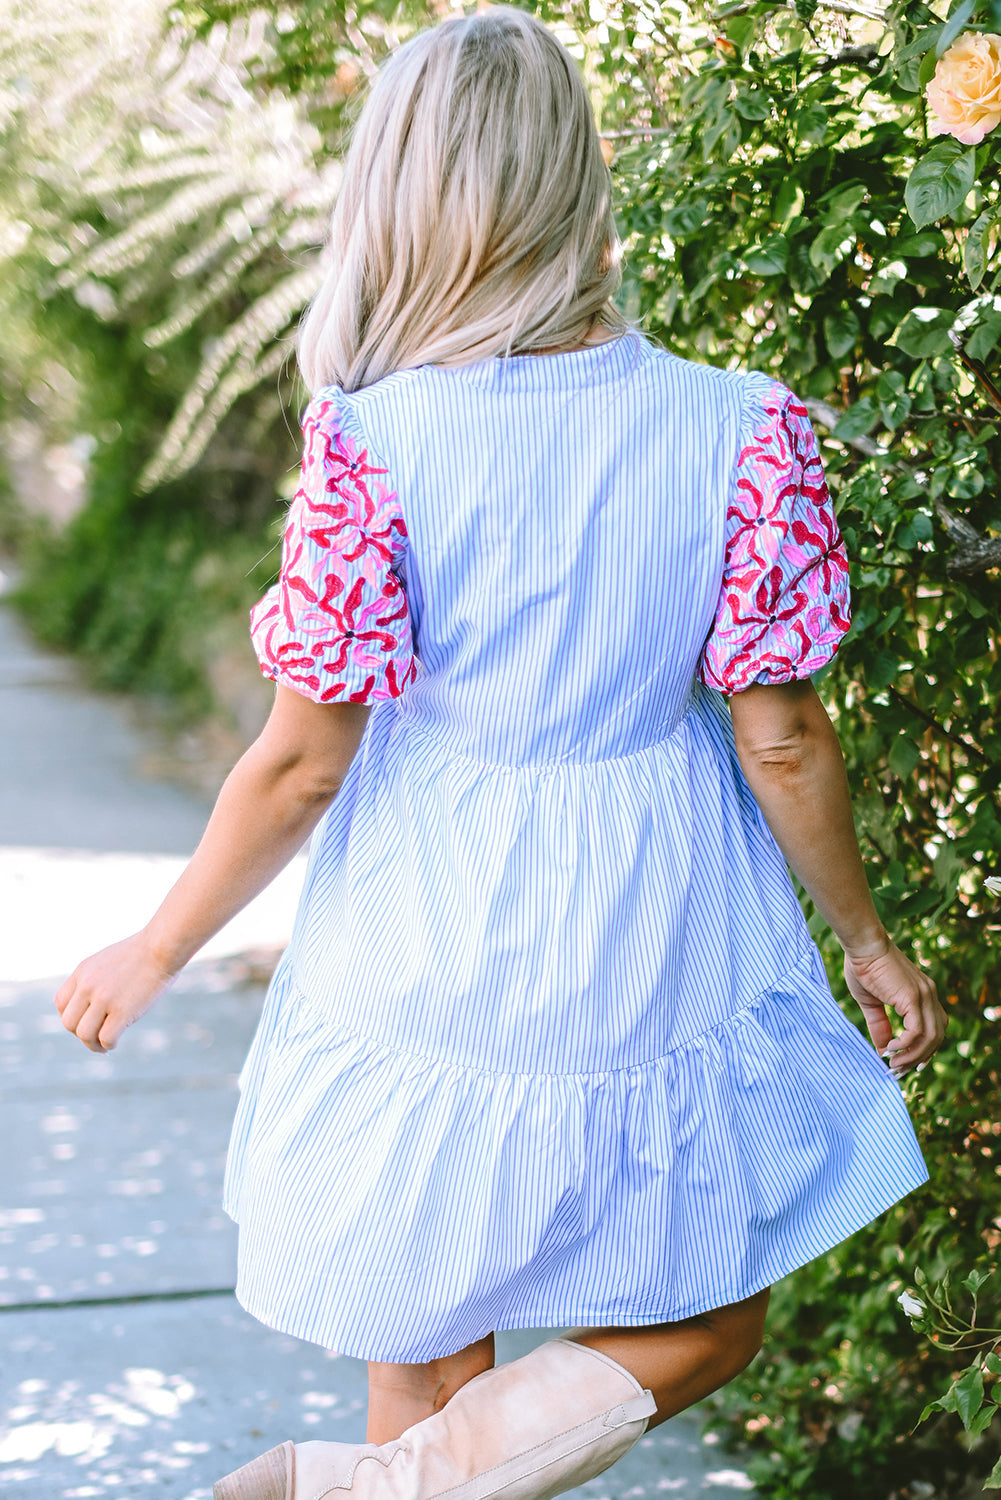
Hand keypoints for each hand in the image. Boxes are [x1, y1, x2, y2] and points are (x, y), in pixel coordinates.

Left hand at [54, 931, 174, 1053]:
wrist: (163, 946)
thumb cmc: (143, 952)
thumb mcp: (109, 960)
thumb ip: (96, 979)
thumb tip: (94, 1005)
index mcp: (83, 971)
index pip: (61, 1003)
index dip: (71, 1017)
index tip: (85, 1022)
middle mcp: (88, 985)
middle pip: (68, 1022)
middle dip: (80, 1034)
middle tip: (95, 1037)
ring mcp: (104, 998)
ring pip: (84, 1034)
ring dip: (92, 1045)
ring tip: (103, 1047)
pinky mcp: (122, 1010)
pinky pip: (106, 1038)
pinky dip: (108, 1045)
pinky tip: (115, 1043)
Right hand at [843, 940, 946, 1075]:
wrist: (862, 945)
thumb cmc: (863, 967)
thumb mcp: (871, 1002)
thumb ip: (879, 1025)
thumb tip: (883, 1050)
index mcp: (923, 993)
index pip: (936, 1028)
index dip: (925, 1049)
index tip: (908, 1064)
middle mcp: (929, 994)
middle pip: (937, 1036)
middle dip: (920, 1058)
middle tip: (900, 1071)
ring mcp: (924, 995)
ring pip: (930, 1037)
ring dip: (913, 1056)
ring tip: (894, 1064)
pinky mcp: (913, 997)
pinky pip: (917, 1031)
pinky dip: (906, 1044)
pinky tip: (890, 1048)